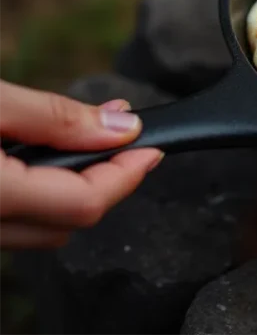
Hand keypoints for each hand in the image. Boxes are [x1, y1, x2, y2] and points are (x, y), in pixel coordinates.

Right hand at [0, 80, 163, 249]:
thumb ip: (56, 118)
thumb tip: (121, 129)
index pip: (85, 203)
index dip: (128, 173)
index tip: (152, 147)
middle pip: (67, 224)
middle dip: (102, 181)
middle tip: (118, 136)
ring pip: (38, 229)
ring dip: (67, 190)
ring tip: (77, 140)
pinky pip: (11, 223)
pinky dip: (34, 195)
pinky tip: (35, 158)